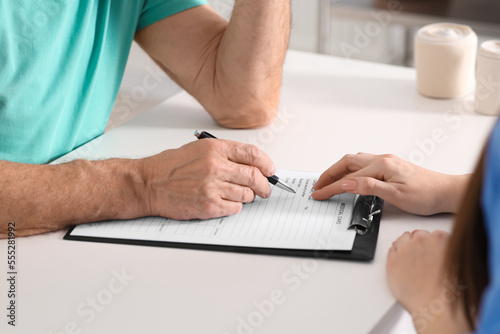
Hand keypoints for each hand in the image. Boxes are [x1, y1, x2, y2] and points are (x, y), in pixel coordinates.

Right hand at [140, 139, 275, 219]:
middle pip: (254, 176)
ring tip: (237, 195)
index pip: (253, 154)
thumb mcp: (198, 149)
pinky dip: (234, 207)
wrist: (148, 183)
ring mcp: (212, 187)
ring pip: (246, 194)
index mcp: (215, 149)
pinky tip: (224, 203)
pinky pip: (234, 208)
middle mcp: (216, 166)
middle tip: (265, 189)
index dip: (266, 164)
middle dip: (264, 185)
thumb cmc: (170, 167)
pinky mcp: (208, 205)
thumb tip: (250, 164)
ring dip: (247, 197)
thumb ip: (224, 155)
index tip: (270, 170)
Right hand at [311, 153, 469, 214]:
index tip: (318, 194)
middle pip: (346, 162)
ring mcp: (385, 161)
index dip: (331, 187)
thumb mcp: (396, 196)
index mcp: (382, 165)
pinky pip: (362, 163)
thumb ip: (369, 187)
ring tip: (328, 181)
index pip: (349, 178)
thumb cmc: (426, 195)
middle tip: (317, 186)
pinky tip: (348, 176)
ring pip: (354, 161)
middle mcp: (382, 159)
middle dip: (329, 174)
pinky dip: (349, 169)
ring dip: (338, 170)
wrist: (446, 192)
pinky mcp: (389, 165)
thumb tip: (346, 183)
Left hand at [386, 230, 469, 332]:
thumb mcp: (459, 264)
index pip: (433, 234)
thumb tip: (445, 249)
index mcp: (439, 238)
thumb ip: (449, 250)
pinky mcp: (391, 259)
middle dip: (419, 245)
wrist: (434, 306)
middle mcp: (420, 240)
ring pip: (402, 240)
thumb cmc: (448, 291)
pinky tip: (403, 266)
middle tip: (423, 260)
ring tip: (412, 263)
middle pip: (416, 235)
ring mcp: (404, 249)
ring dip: (406, 248)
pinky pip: (391, 250)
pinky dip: (396, 256)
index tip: (432, 252)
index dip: (432, 245)